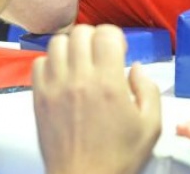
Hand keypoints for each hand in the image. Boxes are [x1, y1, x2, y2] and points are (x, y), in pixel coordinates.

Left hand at [32, 24, 161, 173]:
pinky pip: (39, 62)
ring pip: (57, 42)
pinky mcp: (39, 96)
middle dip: (94, 38)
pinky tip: (63, 76)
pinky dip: (51, 62)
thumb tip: (135, 67)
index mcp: (109, 82)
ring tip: (80, 62)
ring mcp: (55, 86)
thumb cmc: (118, 157)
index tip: (119, 51)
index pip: (106, 34)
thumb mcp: (150, 126)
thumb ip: (148, 90)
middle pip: (81, 32)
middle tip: (100, 55)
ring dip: (71, 46)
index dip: (115, 37)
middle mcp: (79, 78)